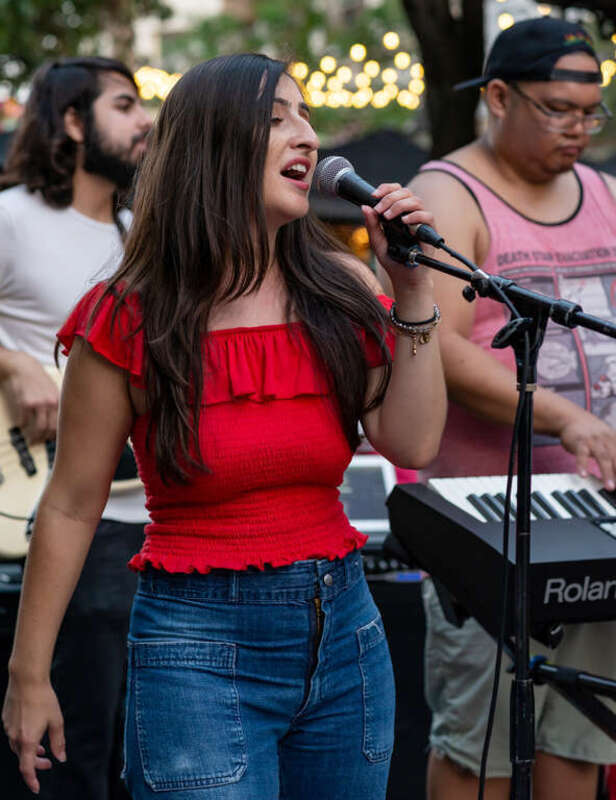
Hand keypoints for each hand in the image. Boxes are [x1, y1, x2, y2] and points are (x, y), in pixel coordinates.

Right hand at [1, 352, 58, 443]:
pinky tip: (22, 425)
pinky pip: (24, 420)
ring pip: (39, 427)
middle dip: (46, 438)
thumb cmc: (39, 380)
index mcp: (59, 401)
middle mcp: (51, 403)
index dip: (57, 434)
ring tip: (31, 440)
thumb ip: (57, 405)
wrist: (25, 368)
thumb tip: (60, 423)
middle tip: (40, 442)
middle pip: (51, 428)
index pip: (62, 423)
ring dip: (34, 437)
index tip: (53, 439)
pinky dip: (22, 425)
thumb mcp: (53, 390)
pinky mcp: (25, 403)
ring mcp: (38, 403)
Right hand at [2, 675, 65, 793]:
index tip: (36, 787)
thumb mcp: (57, 720)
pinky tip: (32, 731)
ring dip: (29, 751)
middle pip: (23, 758)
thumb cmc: (44, 698)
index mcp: (28, 740)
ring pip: (17, 747)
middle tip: (47, 763)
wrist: (27, 680)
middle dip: (35, 764)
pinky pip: (13, 735)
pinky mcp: (5, 719)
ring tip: (42, 748)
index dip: (32, 780)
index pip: (27, 768)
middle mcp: (15, 737)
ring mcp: (8, 728)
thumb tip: (61, 758)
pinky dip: (23, 740)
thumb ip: (58, 742)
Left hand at [361, 183, 434, 294]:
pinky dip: (415, 216)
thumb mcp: (377, 242)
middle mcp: (411, 214)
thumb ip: (372, 226)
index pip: (396, 191)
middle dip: (390, 198)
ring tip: (388, 217)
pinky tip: (404, 222)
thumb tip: (365, 207)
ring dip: (400, 205)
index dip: (386, 188)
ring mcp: (421, 222)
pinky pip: (427, 216)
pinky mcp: (429, 232)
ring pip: (416, 201)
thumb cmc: (393, 260)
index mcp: (398, 213)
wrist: (405, 278)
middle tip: (380, 210)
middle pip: (406, 192)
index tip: (374, 195)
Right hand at [557, 408, 615, 489]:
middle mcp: (606, 439)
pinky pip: (581, 454)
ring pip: (603, 457)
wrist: (571, 418)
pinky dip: (583, 465)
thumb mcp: (606, 438)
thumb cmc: (590, 432)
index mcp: (615, 440)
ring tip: (609, 487)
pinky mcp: (579, 442)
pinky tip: (583, 475)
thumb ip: (613, 453)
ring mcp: (593, 440)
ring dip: (607, 473)